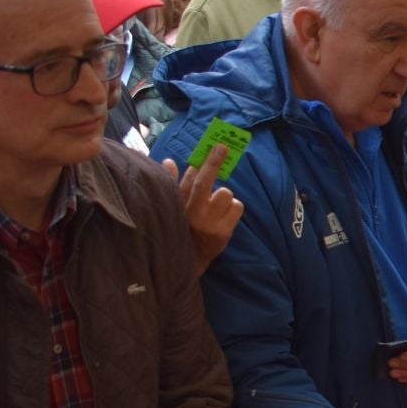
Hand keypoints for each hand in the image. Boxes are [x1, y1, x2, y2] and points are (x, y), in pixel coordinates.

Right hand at [162, 144, 242, 272]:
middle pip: (203, 183)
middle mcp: (191, 213)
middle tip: (222, 147)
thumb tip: (170, 162)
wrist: (190, 261)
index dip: (200, 163)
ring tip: (218, 206)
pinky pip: (237, 207)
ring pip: (225, 193)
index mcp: (178, 205)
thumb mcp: (174, 208)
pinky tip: (226, 215)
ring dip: (225, 196)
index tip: (210, 146)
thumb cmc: (183, 228)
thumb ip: (173, 185)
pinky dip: (234, 207)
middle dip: (213, 162)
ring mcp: (208, 223)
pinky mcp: (223, 232)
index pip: (187, 179)